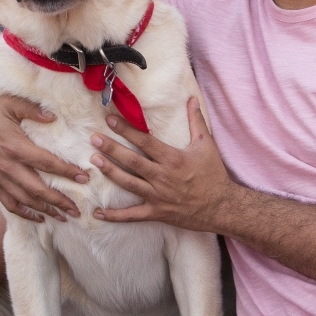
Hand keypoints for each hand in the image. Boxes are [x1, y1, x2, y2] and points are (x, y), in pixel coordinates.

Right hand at [0, 91, 88, 221]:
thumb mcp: (12, 103)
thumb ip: (33, 109)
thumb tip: (53, 116)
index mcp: (14, 146)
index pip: (46, 163)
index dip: (66, 171)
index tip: (84, 178)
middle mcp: (6, 166)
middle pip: (37, 188)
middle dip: (59, 200)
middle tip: (77, 209)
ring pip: (24, 200)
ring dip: (45, 210)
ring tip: (64, 217)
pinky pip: (9, 203)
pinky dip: (24, 213)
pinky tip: (39, 218)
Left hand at [90, 97, 235, 230]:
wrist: (222, 207)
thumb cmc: (213, 174)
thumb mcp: (206, 145)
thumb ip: (196, 121)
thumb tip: (192, 99)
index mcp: (173, 159)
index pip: (145, 141)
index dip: (127, 130)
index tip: (110, 120)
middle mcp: (162, 177)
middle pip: (132, 161)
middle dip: (111, 149)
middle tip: (94, 139)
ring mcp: (158, 196)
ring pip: (129, 184)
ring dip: (110, 172)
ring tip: (94, 162)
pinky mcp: (157, 213)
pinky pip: (132, 216)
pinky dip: (115, 216)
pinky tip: (98, 213)